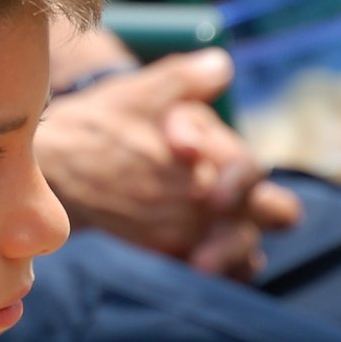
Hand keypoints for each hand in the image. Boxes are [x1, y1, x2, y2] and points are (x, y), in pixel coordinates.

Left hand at [35, 50, 301, 279]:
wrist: (69, 157)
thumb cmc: (111, 120)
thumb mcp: (138, 95)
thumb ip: (180, 81)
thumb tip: (219, 66)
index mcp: (222, 151)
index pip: (246, 168)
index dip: (230, 173)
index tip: (187, 165)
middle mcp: (228, 192)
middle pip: (272, 213)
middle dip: (246, 226)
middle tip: (211, 239)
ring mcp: (211, 227)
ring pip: (247, 250)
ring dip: (228, 256)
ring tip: (198, 265)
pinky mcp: (189, 254)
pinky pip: (220, 274)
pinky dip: (212, 276)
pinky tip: (184, 273)